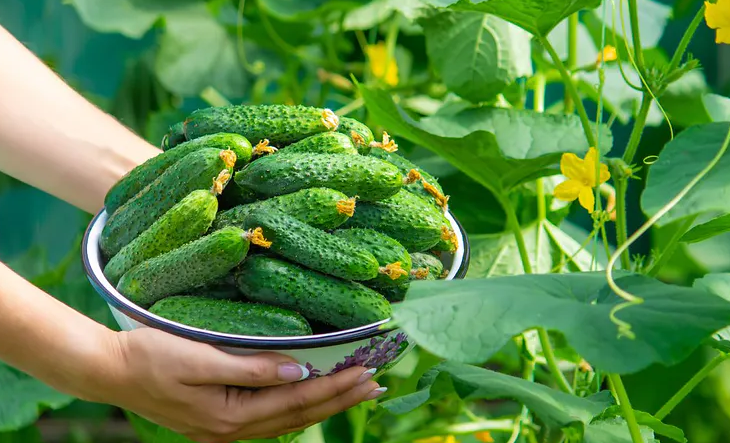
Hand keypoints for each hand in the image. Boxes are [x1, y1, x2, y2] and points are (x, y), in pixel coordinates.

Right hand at [97, 328, 383, 442]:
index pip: (299, 401)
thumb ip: (252, 368)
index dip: (335, 387)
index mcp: (232, 414)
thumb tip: (300, 371)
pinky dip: (297, 410)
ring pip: (288, 420)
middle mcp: (233, 430)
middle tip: (377, 383)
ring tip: (355, 392)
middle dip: (341, 399)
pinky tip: (310, 401)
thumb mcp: (200, 357)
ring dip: (324, 406)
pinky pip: (270, 420)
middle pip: (300, 415)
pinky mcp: (218, 422)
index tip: (368, 371)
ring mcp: (225, 430)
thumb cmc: (152, 356)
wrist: (110, 371)